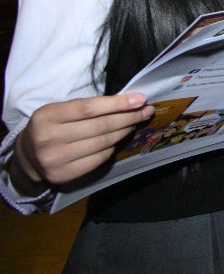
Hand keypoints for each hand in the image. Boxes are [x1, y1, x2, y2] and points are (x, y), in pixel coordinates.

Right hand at [9, 93, 152, 190]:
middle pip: (100, 126)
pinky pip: (98, 159)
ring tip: (135, 122)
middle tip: (146, 111)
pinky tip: (118, 139)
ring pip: (102, 143)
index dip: (118, 103)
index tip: (141, 99)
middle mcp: (49, 138)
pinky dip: (111, 148)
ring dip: (124, 131)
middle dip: (128, 117)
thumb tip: (129, 102)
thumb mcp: (60, 110)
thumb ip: (88, 106)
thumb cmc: (51, 126)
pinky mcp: (63, 175)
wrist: (28, 156)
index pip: (89, 108)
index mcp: (47, 116)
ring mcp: (55, 159)